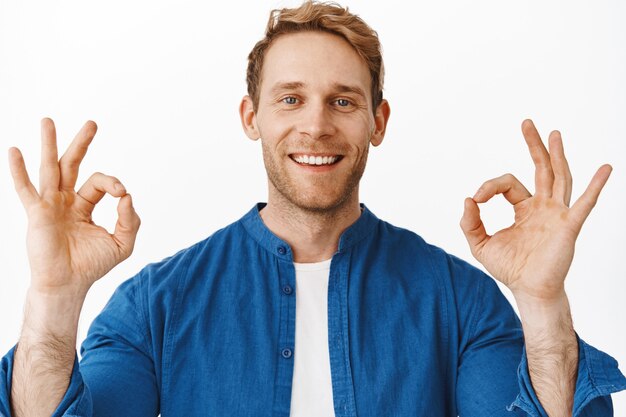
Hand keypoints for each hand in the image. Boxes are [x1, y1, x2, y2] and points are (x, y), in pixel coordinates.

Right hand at [8, 118, 140, 296]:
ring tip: (48, 120)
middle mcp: (65, 201)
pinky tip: (14, 151)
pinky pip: (26, 189)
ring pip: (50, 169)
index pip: (100, 183)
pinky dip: (18, 170)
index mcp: (84, 206)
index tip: (122, 194)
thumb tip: (128, 196)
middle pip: (73, 165)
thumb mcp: (122, 243)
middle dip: (82, 143)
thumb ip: (130, 220)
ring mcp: (50, 205)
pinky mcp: (37, 213)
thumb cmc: (92, 265)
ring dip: (50, 144)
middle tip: (92, 123)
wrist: (68, 284)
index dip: (113, 183)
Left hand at [460, 119, 610, 301]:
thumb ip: (470, 223)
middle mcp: (543, 207)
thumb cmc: (510, 269)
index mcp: (524, 209)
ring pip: (560, 177)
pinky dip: (596, 186)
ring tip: (554, 133)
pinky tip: (605, 169)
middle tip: (527, 123)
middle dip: (534, 146)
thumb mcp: (481, 244)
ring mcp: (557, 214)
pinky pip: (584, 203)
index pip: (507, 184)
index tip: (475, 200)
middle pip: (541, 169)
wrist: (529, 291)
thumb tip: (467, 200)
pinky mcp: (568, 226)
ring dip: (557, 155)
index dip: (489, 187)